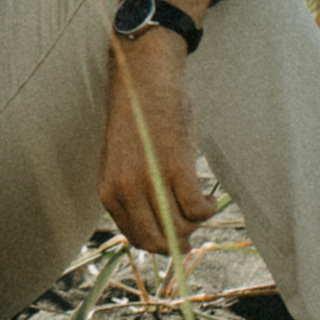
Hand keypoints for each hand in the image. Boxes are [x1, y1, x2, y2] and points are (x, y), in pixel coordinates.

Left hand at [99, 42, 217, 258]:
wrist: (144, 77)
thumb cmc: (140, 119)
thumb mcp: (125, 163)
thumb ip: (134, 195)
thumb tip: (165, 232)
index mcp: (109, 192)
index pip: (137, 239)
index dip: (162, 242)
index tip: (178, 233)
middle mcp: (125, 191)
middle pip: (158, 241)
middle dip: (180, 238)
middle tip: (194, 222)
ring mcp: (149, 180)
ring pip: (180, 228)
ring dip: (197, 222)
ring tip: (202, 202)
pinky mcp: (176, 167)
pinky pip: (197, 209)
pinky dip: (208, 208)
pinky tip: (210, 196)